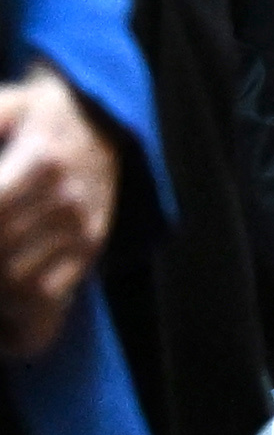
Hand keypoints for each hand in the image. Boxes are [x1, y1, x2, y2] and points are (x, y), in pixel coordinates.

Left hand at [0, 66, 119, 360]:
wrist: (104, 121)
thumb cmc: (39, 114)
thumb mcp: (7, 106)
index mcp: (42, 160)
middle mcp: (68, 201)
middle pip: (3, 253)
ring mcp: (83, 231)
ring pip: (20, 284)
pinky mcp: (89, 253)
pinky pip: (52, 302)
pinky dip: (19, 325)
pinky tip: (2, 328)